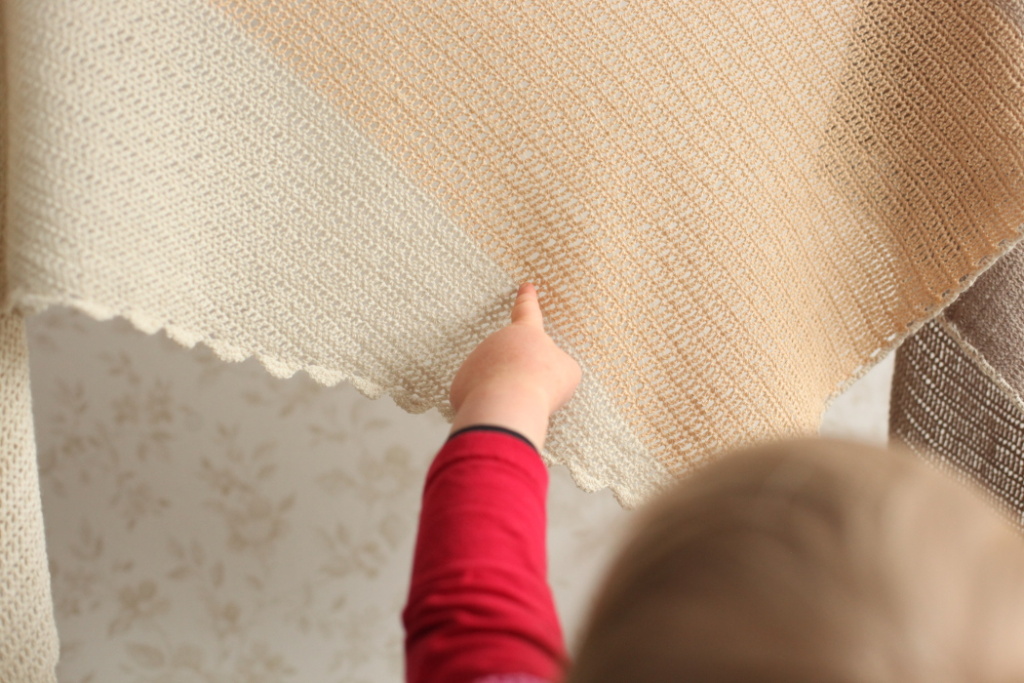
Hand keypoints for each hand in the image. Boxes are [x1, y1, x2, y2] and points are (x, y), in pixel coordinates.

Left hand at [448, 283, 581, 451]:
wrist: (508, 406)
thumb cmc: (542, 384)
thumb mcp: (567, 371)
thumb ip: (556, 366)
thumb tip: (543, 375)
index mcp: (525, 333)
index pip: (528, 311)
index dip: (529, 299)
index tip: (526, 287)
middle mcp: (496, 341)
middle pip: (512, 359)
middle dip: (521, 376)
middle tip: (533, 391)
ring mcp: (475, 360)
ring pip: (494, 381)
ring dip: (505, 393)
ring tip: (516, 403)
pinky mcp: (460, 384)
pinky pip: (478, 397)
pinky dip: (488, 406)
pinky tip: (497, 411)